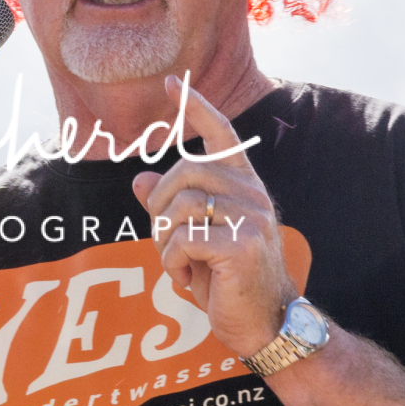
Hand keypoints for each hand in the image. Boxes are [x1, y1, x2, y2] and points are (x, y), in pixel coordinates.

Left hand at [131, 75, 294, 357]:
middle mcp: (251, 194)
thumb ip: (170, 207)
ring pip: (179, 207)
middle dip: (159, 207)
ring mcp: (251, 217)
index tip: (171, 82)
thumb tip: (139, 179)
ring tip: (180, 265)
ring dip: (165, 242)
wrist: (265, 323)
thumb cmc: (227, 280)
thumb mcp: (193, 238)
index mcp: (242, 186)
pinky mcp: (242, 244)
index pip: (221, 134)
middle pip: (183, 172)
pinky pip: (183, 240)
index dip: (195, 106)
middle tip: (165, 241)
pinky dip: (173, 264)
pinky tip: (188, 280)